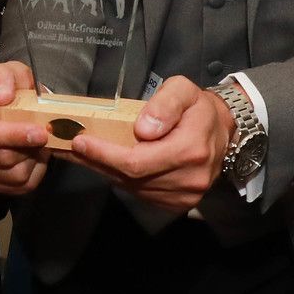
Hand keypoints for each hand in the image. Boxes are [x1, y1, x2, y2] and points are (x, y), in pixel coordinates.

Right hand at [0, 61, 49, 196]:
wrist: (8, 109)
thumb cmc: (9, 90)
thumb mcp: (9, 71)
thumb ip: (3, 77)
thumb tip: (0, 98)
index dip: (14, 136)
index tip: (40, 133)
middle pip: (2, 157)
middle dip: (30, 149)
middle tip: (46, 136)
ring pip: (13, 175)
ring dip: (34, 161)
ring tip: (38, 145)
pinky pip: (17, 188)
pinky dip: (33, 174)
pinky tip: (34, 158)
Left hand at [70, 75, 231, 209]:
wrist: (223, 132)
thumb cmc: (199, 109)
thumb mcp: (184, 90)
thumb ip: (165, 105)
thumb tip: (143, 129)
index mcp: (190, 150)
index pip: (137, 161)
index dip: (105, 154)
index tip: (79, 141)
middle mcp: (189, 179)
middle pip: (130, 178)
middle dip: (97, 161)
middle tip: (71, 147)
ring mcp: (184, 196)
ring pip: (132, 188)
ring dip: (105, 171)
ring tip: (83, 155)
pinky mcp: (178, 203)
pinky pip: (140, 193)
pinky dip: (120, 179)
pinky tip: (106, 165)